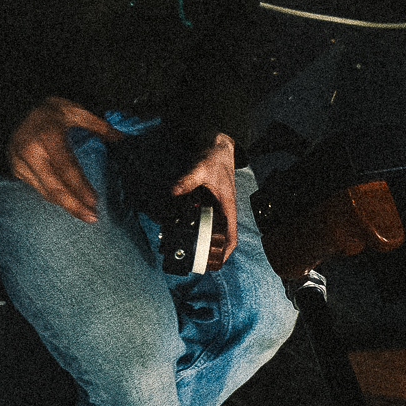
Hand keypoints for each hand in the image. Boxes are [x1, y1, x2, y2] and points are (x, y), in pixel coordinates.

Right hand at [7, 97, 115, 222]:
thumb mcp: (74, 110)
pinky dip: (54, 196)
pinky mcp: (16, 170)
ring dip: (66, 204)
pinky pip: (38, 188)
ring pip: (45, 191)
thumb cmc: (48, 111)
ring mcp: (21, 163)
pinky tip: (68, 202)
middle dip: (74, 205)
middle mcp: (31, 152)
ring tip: (84, 214)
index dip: (80, 186)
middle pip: (54, 186)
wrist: (15, 108)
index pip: (66, 167)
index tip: (94, 201)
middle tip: (92, 218)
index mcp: (48, 136)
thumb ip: (97, 124)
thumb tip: (119, 137)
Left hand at [171, 133, 237, 262]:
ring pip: (207, 227)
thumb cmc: (215, 156)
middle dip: (207, 249)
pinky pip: (198, 216)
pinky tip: (175, 225)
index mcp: (227, 206)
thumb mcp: (202, 168)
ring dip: (197, 237)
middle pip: (218, 236)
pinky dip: (189, 223)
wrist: (215, 142)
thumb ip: (189, 179)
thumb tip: (174, 191)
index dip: (226, 252)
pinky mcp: (204, 199)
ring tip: (180, 246)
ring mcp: (213, 204)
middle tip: (191, 259)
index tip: (216, 263)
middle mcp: (221, 208)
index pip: (231, 236)